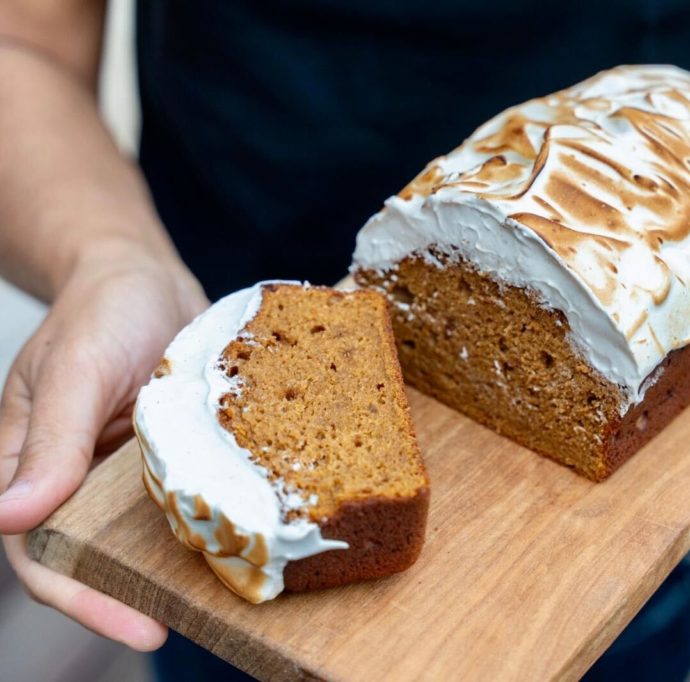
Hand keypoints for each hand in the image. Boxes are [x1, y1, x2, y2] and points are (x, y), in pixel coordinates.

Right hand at [0, 242, 206, 649]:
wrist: (145, 277)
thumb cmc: (99, 311)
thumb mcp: (74, 368)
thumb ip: (49, 441)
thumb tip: (10, 517)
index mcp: (24, 464)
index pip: (39, 552)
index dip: (82, 598)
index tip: (137, 627)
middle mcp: (72, 478)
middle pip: (90, 558)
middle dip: (130, 598)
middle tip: (181, 625)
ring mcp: (120, 472)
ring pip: (137, 538)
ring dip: (169, 570)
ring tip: (219, 601)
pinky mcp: (166, 457)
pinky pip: (178, 501)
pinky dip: (202, 525)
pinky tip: (241, 542)